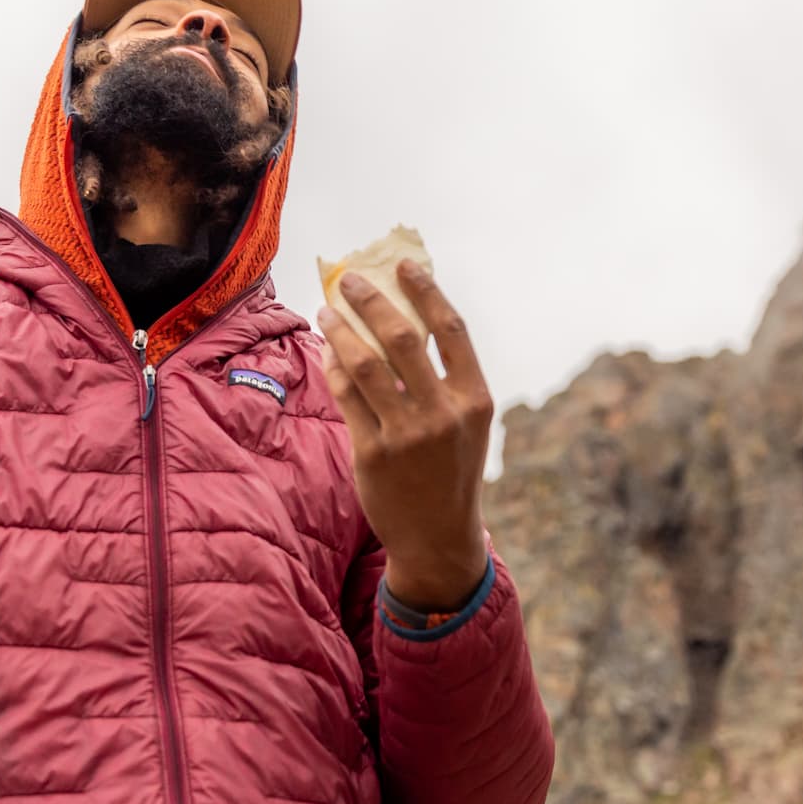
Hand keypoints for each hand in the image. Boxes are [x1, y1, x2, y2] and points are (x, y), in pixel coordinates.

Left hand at [317, 261, 494, 611]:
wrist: (438, 538)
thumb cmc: (451, 472)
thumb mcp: (466, 426)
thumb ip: (445, 379)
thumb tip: (403, 319)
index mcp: (475, 400)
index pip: (451, 329)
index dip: (426, 290)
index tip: (403, 265)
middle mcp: (443, 414)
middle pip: (403, 337)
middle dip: (372, 301)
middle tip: (349, 281)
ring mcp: (406, 435)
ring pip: (365, 364)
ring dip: (341, 331)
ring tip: (327, 313)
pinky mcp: (372, 453)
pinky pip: (346, 397)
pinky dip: (333, 369)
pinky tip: (327, 354)